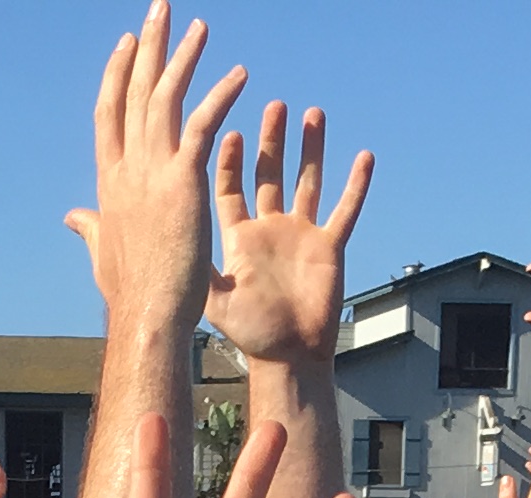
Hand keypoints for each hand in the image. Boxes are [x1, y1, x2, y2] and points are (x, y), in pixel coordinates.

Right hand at [63, 7, 240, 324]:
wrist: (147, 317)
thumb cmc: (130, 297)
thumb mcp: (102, 254)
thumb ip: (89, 227)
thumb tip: (72, 217)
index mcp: (109, 182)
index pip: (110, 114)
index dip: (118, 76)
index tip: (127, 44)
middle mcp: (126, 168)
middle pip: (134, 92)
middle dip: (147, 47)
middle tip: (159, 9)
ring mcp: (152, 172)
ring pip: (165, 98)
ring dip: (183, 57)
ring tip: (200, 26)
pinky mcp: (183, 181)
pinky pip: (203, 125)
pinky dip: (220, 96)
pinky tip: (239, 75)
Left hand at [206, 99, 370, 366]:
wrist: (290, 358)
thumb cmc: (251, 334)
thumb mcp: (216, 299)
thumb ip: (197, 266)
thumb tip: (165, 242)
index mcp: (240, 238)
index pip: (231, 189)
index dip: (231, 161)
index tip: (228, 133)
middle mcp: (270, 229)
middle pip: (270, 174)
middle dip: (271, 141)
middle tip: (273, 107)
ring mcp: (301, 235)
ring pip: (308, 181)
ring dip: (311, 149)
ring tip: (312, 113)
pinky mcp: (330, 247)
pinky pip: (345, 210)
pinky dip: (356, 185)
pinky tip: (364, 156)